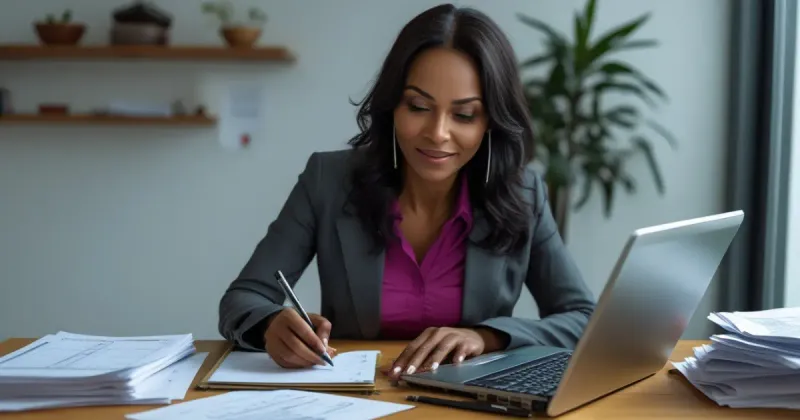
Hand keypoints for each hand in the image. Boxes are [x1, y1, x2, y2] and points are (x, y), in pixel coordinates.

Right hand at [264, 308, 334, 367]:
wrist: (281, 324)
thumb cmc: (301, 322)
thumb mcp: (315, 319)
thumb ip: (323, 329)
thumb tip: (325, 346)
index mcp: (289, 315)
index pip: (303, 330)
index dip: (314, 342)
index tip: (324, 351)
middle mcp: (276, 327)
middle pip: (295, 345)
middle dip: (311, 356)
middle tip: (322, 361)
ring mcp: (271, 340)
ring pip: (289, 356)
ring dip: (304, 362)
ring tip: (315, 362)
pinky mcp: (270, 351)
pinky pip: (284, 362)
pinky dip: (297, 365)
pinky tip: (305, 363)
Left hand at [387, 327, 505, 379]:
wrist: (473, 339)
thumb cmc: (449, 347)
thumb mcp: (433, 350)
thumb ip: (419, 359)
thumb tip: (398, 372)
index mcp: (427, 335)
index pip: (412, 347)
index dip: (402, 360)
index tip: (394, 373)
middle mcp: (438, 333)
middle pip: (424, 347)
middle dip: (415, 360)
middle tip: (408, 372)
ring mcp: (453, 336)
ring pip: (442, 347)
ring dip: (436, 358)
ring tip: (430, 369)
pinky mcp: (466, 342)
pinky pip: (461, 348)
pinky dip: (459, 355)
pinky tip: (456, 362)